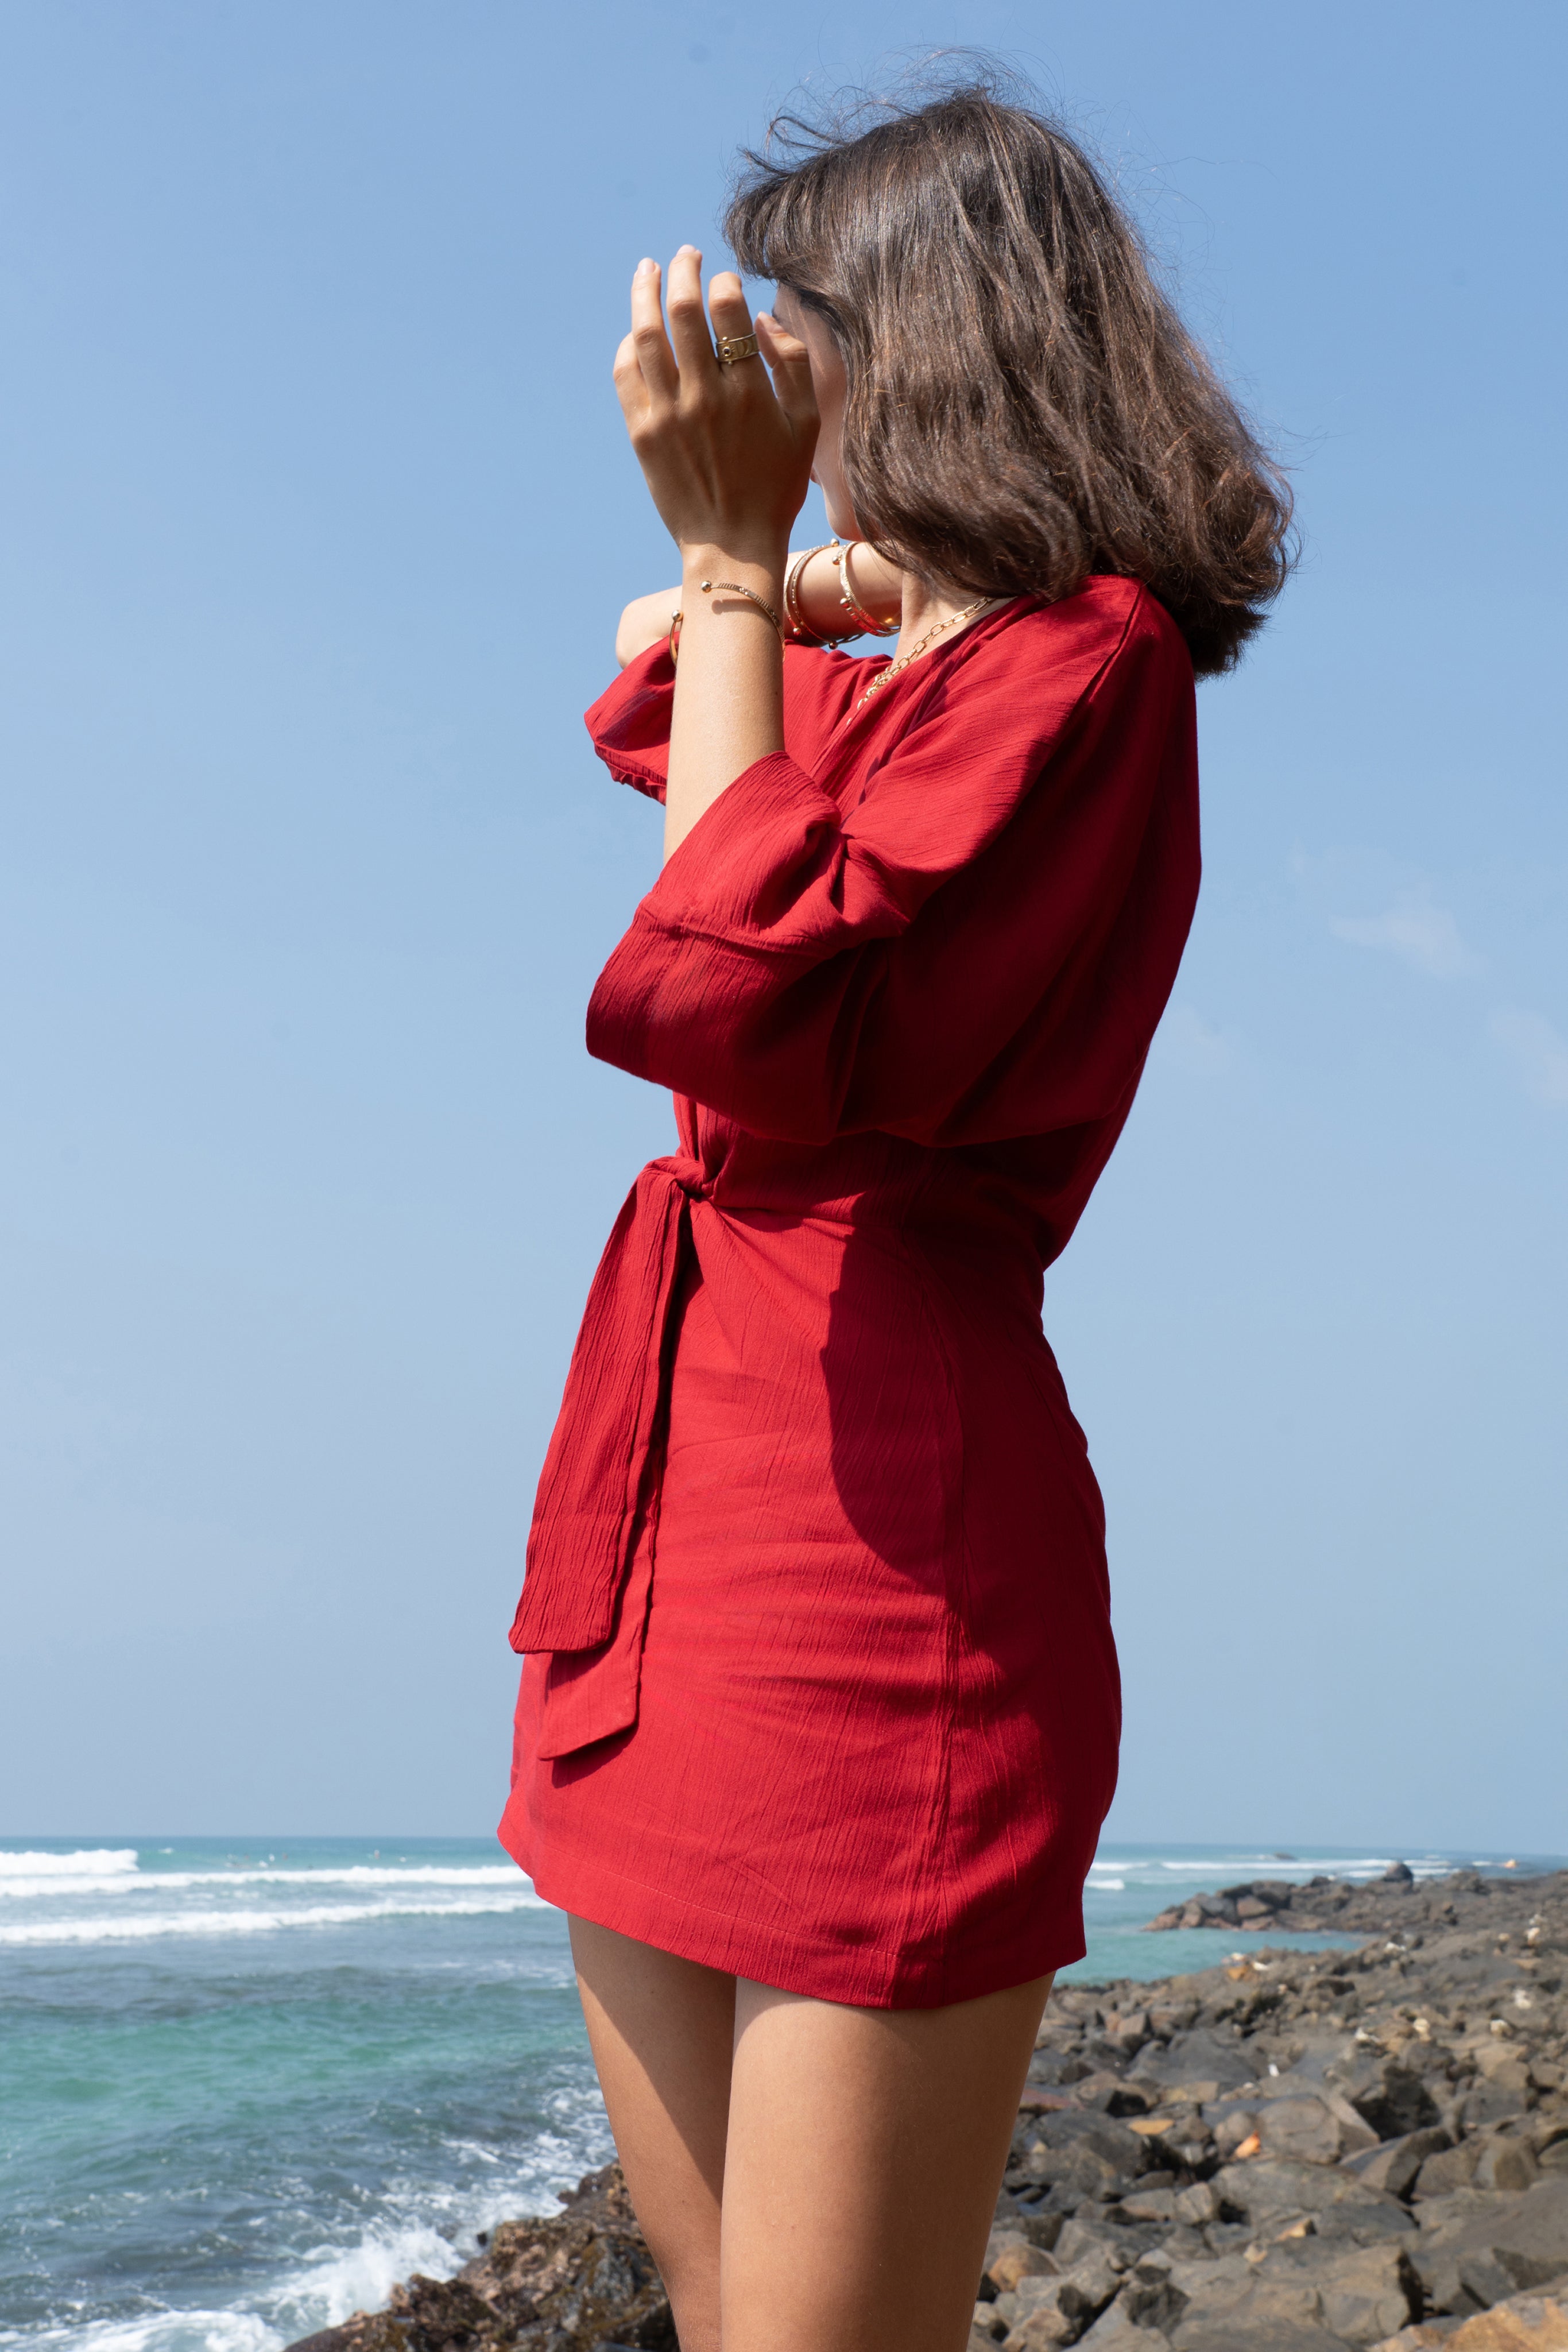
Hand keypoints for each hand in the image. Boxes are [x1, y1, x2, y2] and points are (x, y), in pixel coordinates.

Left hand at [613, 249, 817, 566]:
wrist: (732, 546)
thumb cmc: (777, 487)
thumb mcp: (807, 427)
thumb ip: (794, 364)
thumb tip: (761, 315)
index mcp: (748, 391)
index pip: (727, 308)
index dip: (724, 281)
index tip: (725, 279)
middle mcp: (704, 396)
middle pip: (682, 309)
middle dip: (683, 270)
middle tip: (685, 255)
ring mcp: (667, 414)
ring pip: (645, 332)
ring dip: (644, 292)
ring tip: (648, 269)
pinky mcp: (642, 433)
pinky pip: (626, 372)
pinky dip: (630, 344)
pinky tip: (638, 332)